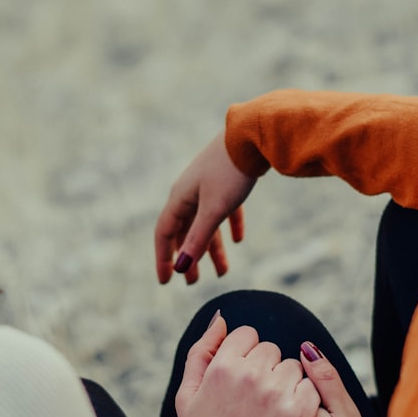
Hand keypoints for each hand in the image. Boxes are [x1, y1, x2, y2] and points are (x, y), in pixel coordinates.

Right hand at [154, 129, 256, 284]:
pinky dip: (230, 226)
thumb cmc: (231, 171)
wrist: (254, 134)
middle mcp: (189, 191)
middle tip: (193, 282)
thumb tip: (181, 268)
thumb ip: (198, 239)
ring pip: (206, 223)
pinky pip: (225, 210)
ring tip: (223, 271)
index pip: (165, 233)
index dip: (163, 258)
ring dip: (213, 248)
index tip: (166, 281)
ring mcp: (208, 185)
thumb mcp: (214, 209)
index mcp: (180, 197)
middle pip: (185, 231)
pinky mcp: (228, 180)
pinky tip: (239, 240)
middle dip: (189, 257)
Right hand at [177, 315, 320, 416]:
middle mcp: (251, 375)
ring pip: (292, 367)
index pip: (247, 335)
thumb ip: (201, 352)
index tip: (242, 378)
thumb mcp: (187, 397)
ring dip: (285, 383)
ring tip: (270, 411)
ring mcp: (278, 393)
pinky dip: (303, 400)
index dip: (244, 355)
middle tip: (254, 399)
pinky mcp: (300, 412)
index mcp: (222, 367)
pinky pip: (311, 388)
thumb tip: (220, 318)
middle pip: (270, 349)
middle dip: (264, 368)